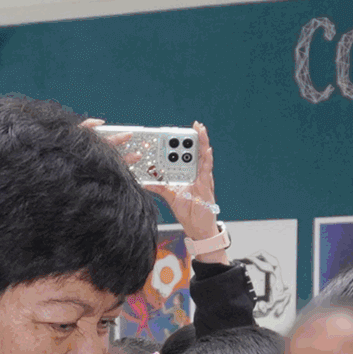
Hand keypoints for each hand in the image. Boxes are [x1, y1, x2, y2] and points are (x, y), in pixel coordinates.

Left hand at [82, 120, 220, 244]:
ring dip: (204, 142)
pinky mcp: (206, 185)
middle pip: (197, 152)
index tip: (180, 132)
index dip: (183, 144)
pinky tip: (207, 149)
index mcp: (189, 174)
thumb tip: (144, 180)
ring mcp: (203, 178)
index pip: (186, 155)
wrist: (197, 228)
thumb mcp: (169, 196)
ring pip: (204, 156)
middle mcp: (197, 174)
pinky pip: (207, 170)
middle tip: (196, 125)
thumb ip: (158, 186)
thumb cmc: (187, 211)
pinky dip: (208, 159)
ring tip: (201, 130)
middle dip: (197, 138)